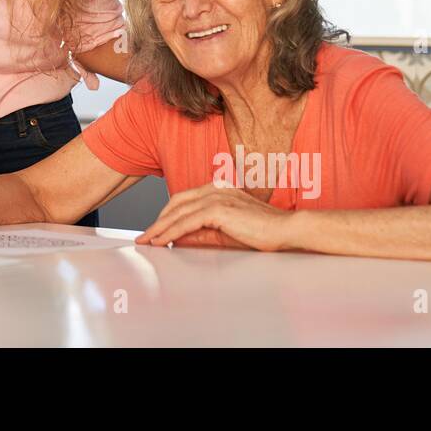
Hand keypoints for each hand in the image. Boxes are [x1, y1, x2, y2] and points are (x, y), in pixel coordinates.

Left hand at [135, 182, 297, 251]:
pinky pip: (187, 222)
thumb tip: (180, 238)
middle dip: (158, 220)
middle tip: (145, 236)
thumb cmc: (263, 230)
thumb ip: (202, 233)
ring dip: (160, 227)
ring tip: (148, 241)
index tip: (155, 228)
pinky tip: (162, 241)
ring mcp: (216, 196)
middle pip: (176, 203)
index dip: (167, 214)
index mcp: (218, 189)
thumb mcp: (225, 232)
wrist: (286, 229)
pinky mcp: (218, 209)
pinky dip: (171, 231)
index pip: (184, 199)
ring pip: (178, 212)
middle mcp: (215, 188)